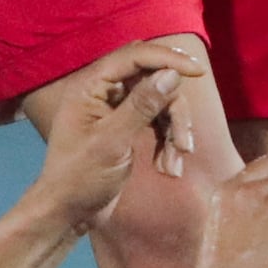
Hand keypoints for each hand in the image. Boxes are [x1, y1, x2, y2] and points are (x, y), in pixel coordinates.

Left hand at [24, 36, 209, 229]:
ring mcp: (115, 109)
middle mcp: (102, 91)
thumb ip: (141, 106)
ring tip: (175, 162)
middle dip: (174, 109)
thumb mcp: (113, 142)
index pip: (134, 56)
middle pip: (152, 80)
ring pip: (159, 102)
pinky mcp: (126, 127)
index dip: (167, 58)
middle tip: (185, 143)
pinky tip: (168, 168)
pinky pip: (157, 122)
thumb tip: (171, 74)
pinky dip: (167, 142)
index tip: (198, 71)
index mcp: (90, 86)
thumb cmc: (80, 177)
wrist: (69, 212)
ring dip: (174, 131)